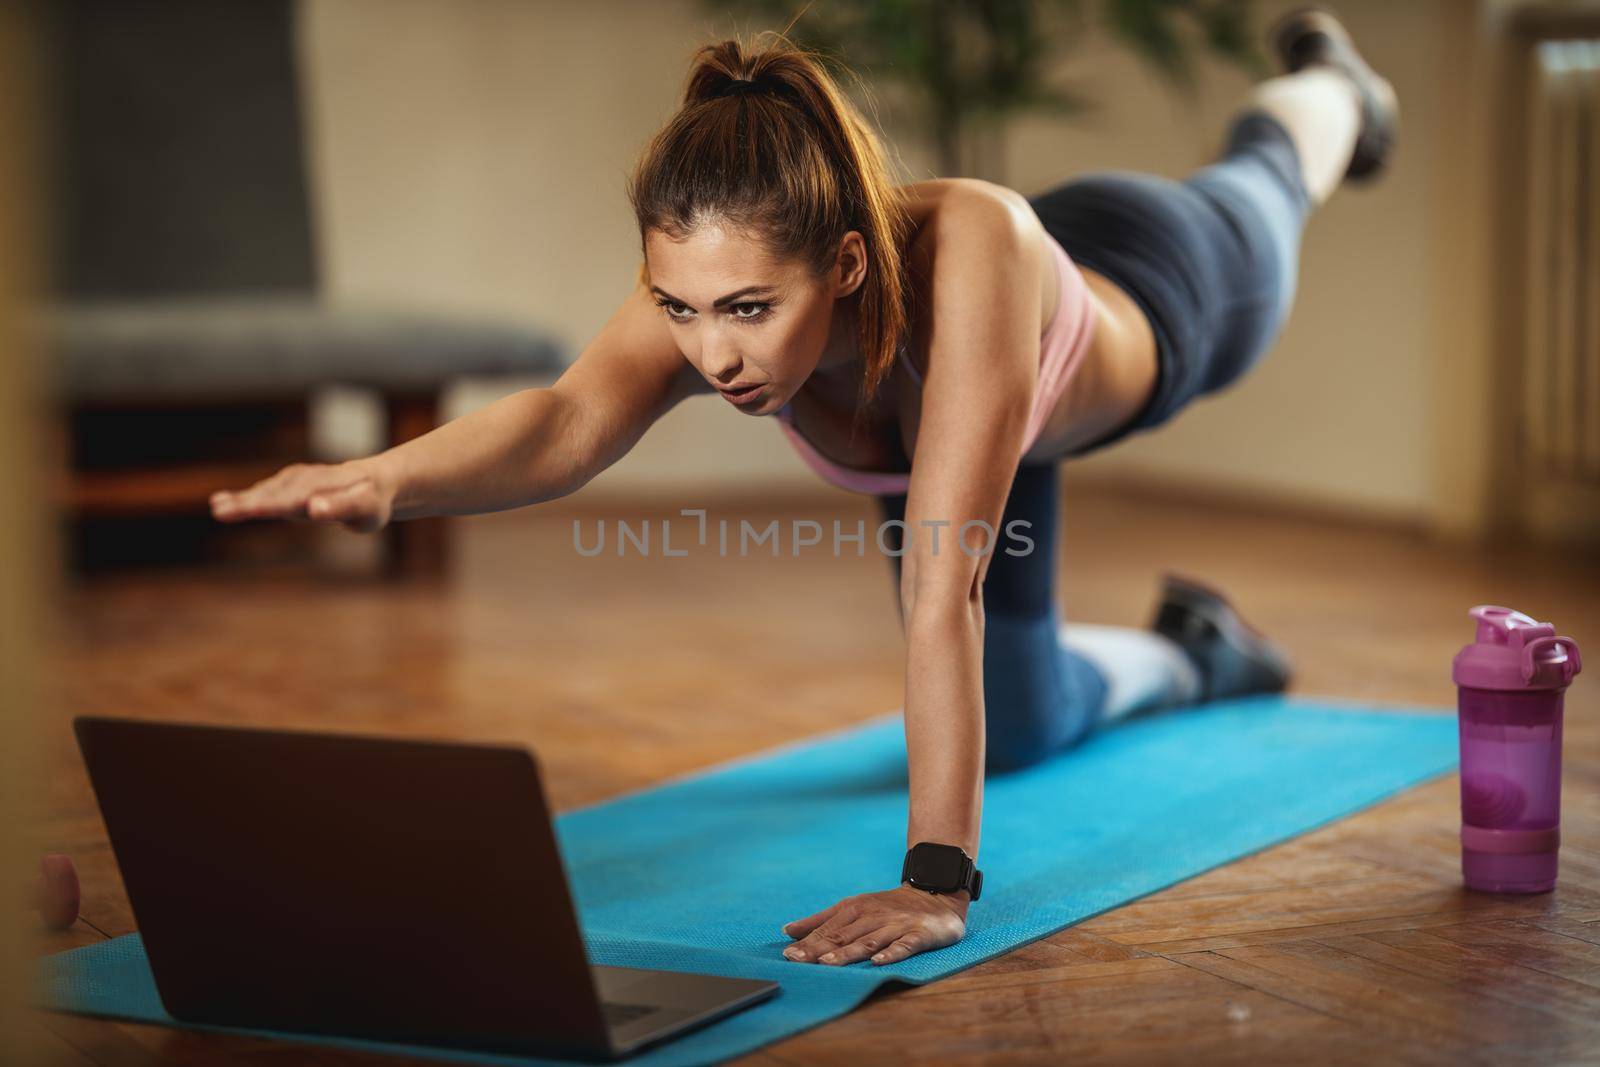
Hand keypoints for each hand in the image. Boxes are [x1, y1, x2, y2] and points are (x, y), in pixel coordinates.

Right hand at [210, 460, 394, 532]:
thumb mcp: (365, 508)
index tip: (250, 509)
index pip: (292, 499)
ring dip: (242, 498)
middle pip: (274, 493)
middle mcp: (307, 480)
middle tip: (220, 510)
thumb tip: (313, 508)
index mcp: (324, 487)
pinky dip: (247, 496)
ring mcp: (298, 480)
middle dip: (248, 502)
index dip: (270, 504)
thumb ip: (340, 507)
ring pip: (267, 490)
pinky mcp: (293, 484)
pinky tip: (223, 501)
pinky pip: (266, 490)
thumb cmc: (373, 501)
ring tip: (217, 506)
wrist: (379, 481)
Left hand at [780, 883, 967, 966]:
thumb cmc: (887, 907)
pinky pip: (905, 945)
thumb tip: (789, 931)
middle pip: (843, 936)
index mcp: (855, 909)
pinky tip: (878, 962)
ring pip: (868, 941)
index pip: (828, 930)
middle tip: (798, 960)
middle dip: (819, 949)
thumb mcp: (853, 908)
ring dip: (847, 952)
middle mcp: (873, 916)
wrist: (935, 894)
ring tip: (827, 962)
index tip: (788, 955)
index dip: (808, 943)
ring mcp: (896, 925)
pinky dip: (892, 953)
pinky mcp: (919, 934)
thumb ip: (822, 921)